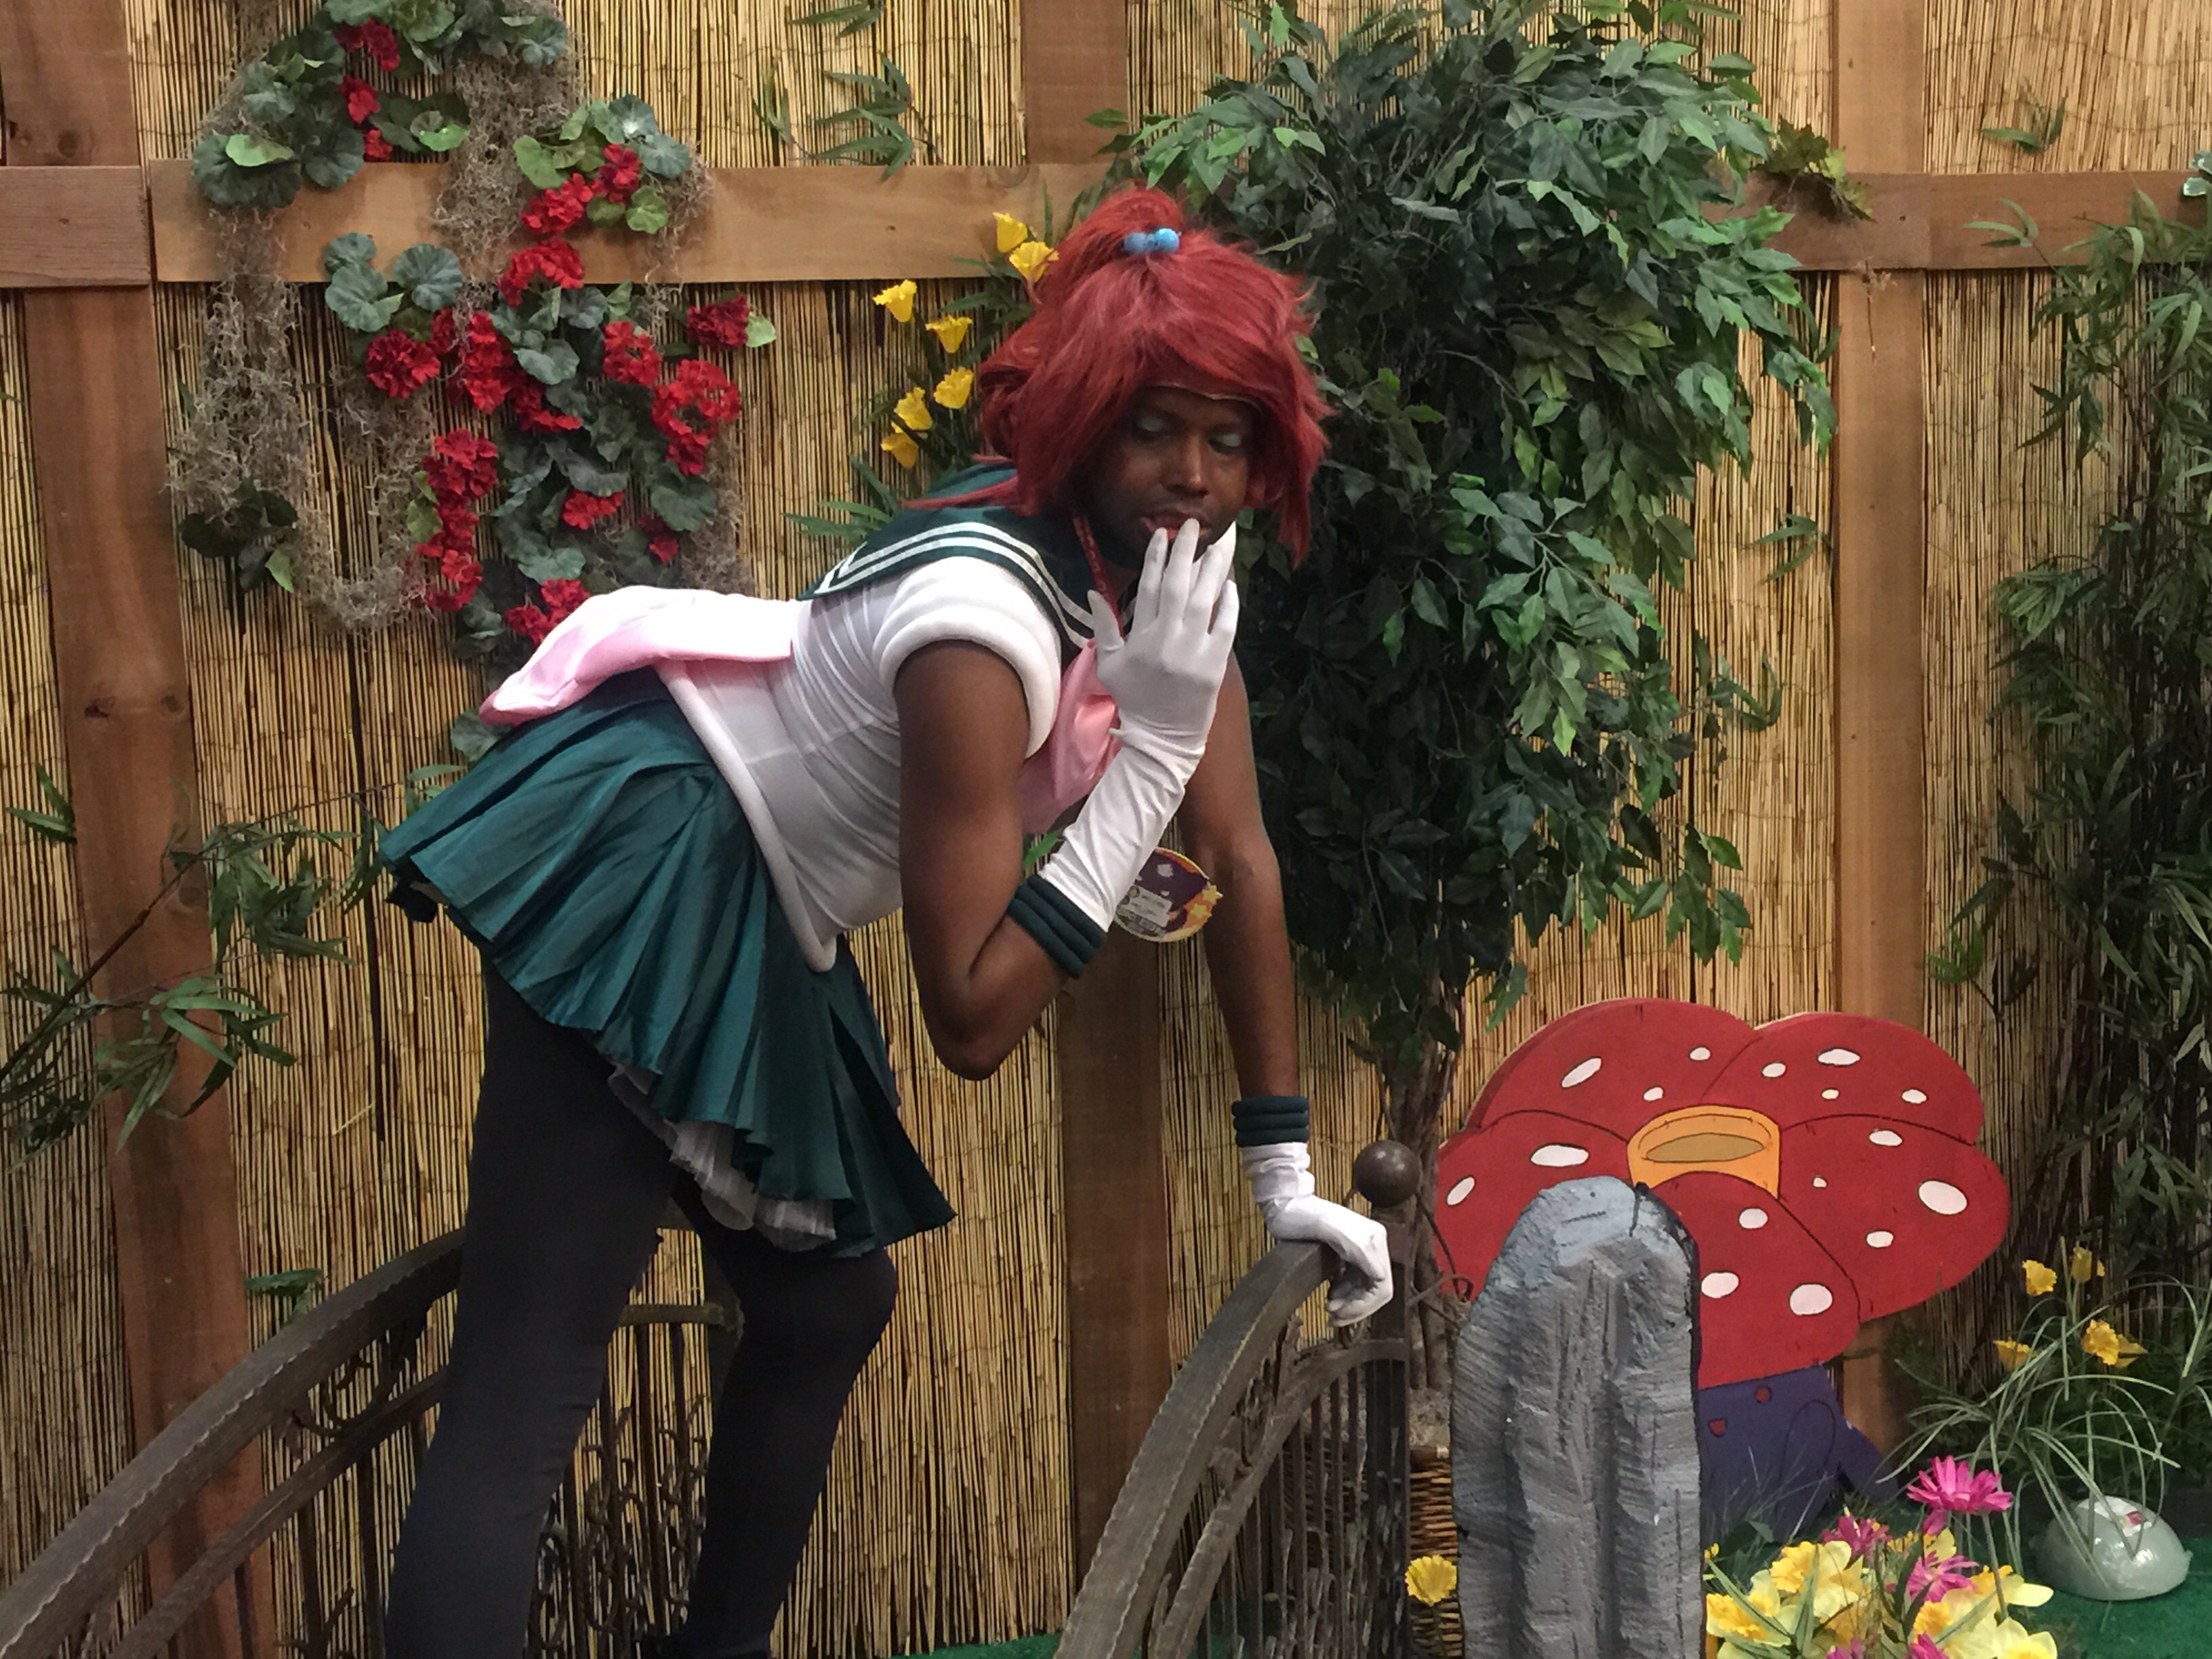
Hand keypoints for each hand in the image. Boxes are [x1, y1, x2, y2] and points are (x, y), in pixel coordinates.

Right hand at [1084, 518, 1238, 771]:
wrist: (1162, 737)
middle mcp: (1166, 639)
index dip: (1155, 558)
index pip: (1148, 587)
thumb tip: (1093, 591)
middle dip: (1185, 552)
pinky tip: (1231, 584)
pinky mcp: (1215, 664)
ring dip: (1211, 569)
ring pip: (1203, 600)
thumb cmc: (1134, 698)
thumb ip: (1103, 626)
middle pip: (1176, 585)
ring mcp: (1192, 651)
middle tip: (1194, 525)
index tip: (1163, 534)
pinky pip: (1226, 626)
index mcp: (1140, 637)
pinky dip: (1229, 604)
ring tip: (1220, 543)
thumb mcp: (1109, 664)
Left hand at [1261, 1194, 1394, 1323]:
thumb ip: (1356, 1246)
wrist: (1285, 1204)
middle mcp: (1374, 1244)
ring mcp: (1362, 1249)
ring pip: (1366, 1289)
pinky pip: (1356, 1282)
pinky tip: (1330, 1297)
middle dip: (1357, 1307)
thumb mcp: (1326, 1227)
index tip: (1339, 1314)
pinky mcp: (1350, 1254)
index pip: (1382, 1286)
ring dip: (1350, 1303)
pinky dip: (1346, 1294)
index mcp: (1373, 1239)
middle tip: (1331, 1317)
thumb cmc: (1300, 1216)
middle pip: (1376, 1290)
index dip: (1364, 1306)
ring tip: (1328, 1308)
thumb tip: (1380, 1276)